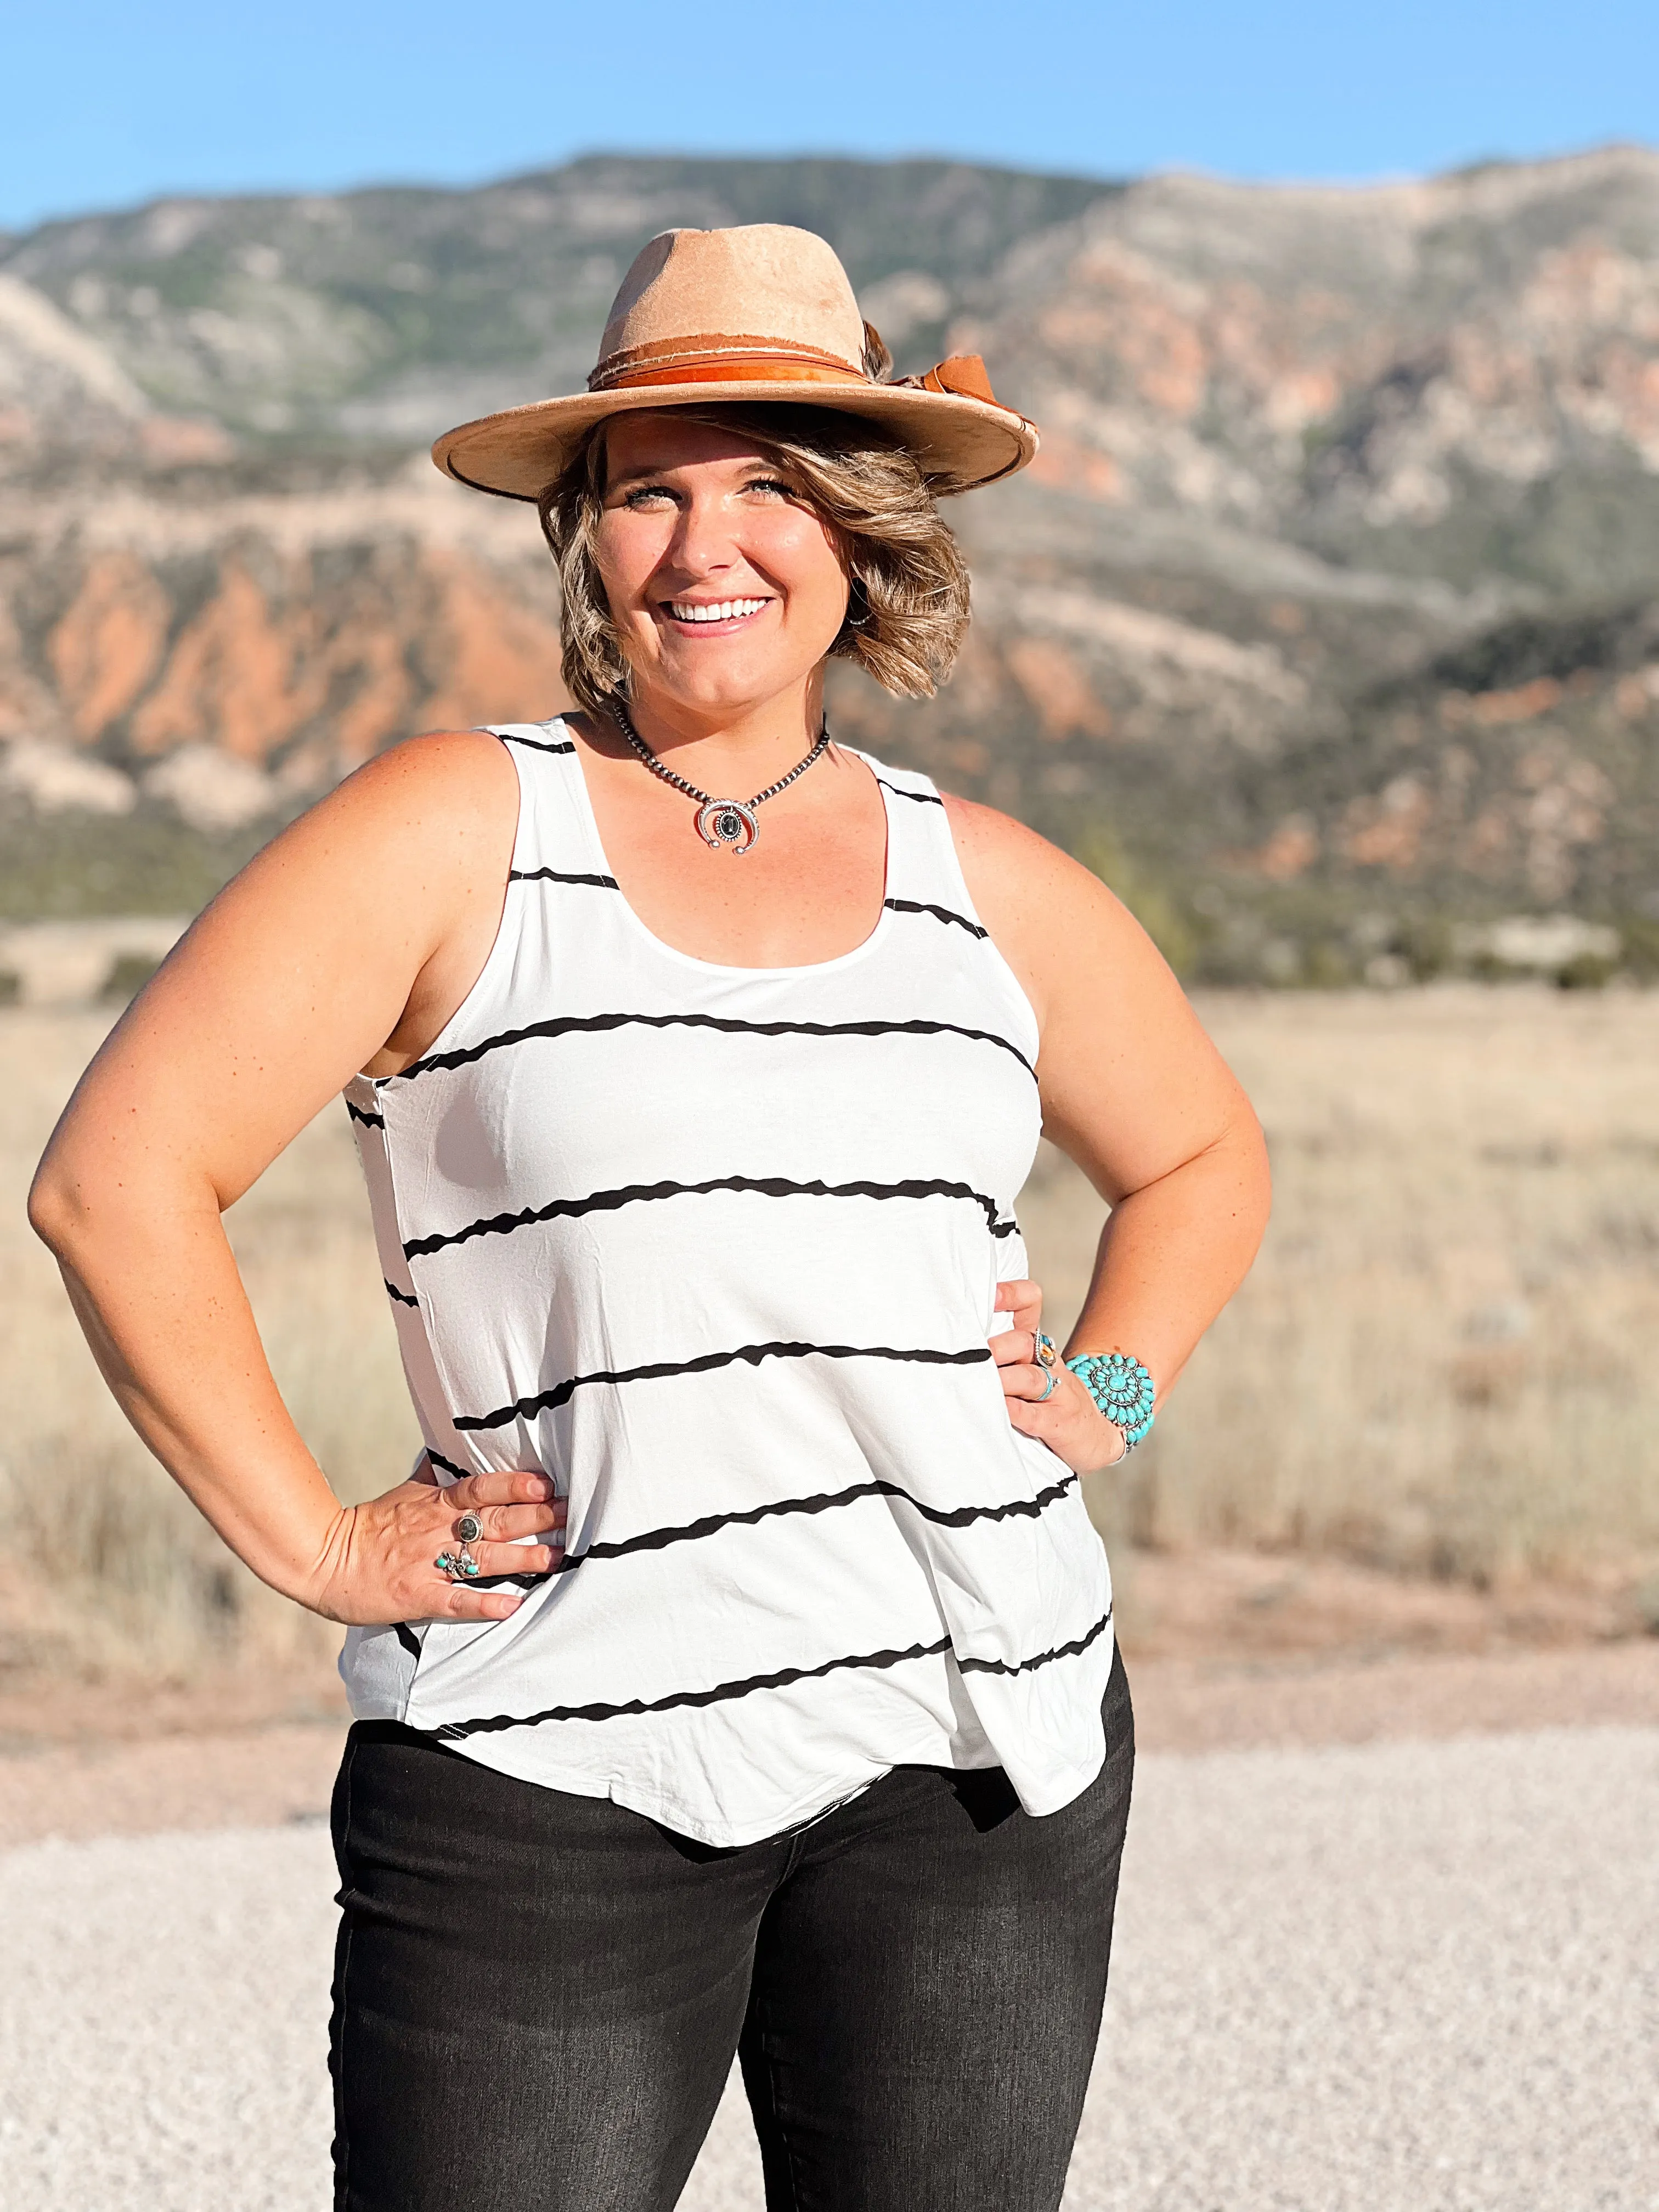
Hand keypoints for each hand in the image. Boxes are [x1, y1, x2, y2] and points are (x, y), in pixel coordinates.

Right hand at [302, 1461, 566, 1625]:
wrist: (323, 1560)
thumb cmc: (370, 1526)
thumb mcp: (404, 1492)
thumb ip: (433, 1472)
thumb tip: (450, 1445)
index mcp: (434, 1503)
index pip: (480, 1488)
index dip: (513, 1486)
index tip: (547, 1483)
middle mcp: (436, 1531)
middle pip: (493, 1521)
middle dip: (535, 1518)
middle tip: (572, 1515)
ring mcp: (427, 1564)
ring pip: (483, 1559)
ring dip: (523, 1558)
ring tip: (557, 1557)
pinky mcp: (417, 1596)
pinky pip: (455, 1601)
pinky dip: (483, 1604)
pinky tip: (511, 1606)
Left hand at [991, 1280, 1127, 1474]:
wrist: (1095, 1435)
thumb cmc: (1047, 1399)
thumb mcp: (1029, 1369)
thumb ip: (997, 1353)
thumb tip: (948, 1343)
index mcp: (1036, 1344)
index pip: (1030, 1304)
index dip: (1012, 1295)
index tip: (990, 1295)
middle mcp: (1048, 1363)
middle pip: (1024, 1342)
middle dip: (998, 1347)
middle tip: (973, 1354)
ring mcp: (1058, 1392)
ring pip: (1030, 1378)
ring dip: (1004, 1379)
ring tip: (983, 1383)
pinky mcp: (1059, 1423)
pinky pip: (1035, 1415)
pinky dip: (1016, 1412)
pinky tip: (1001, 1411)